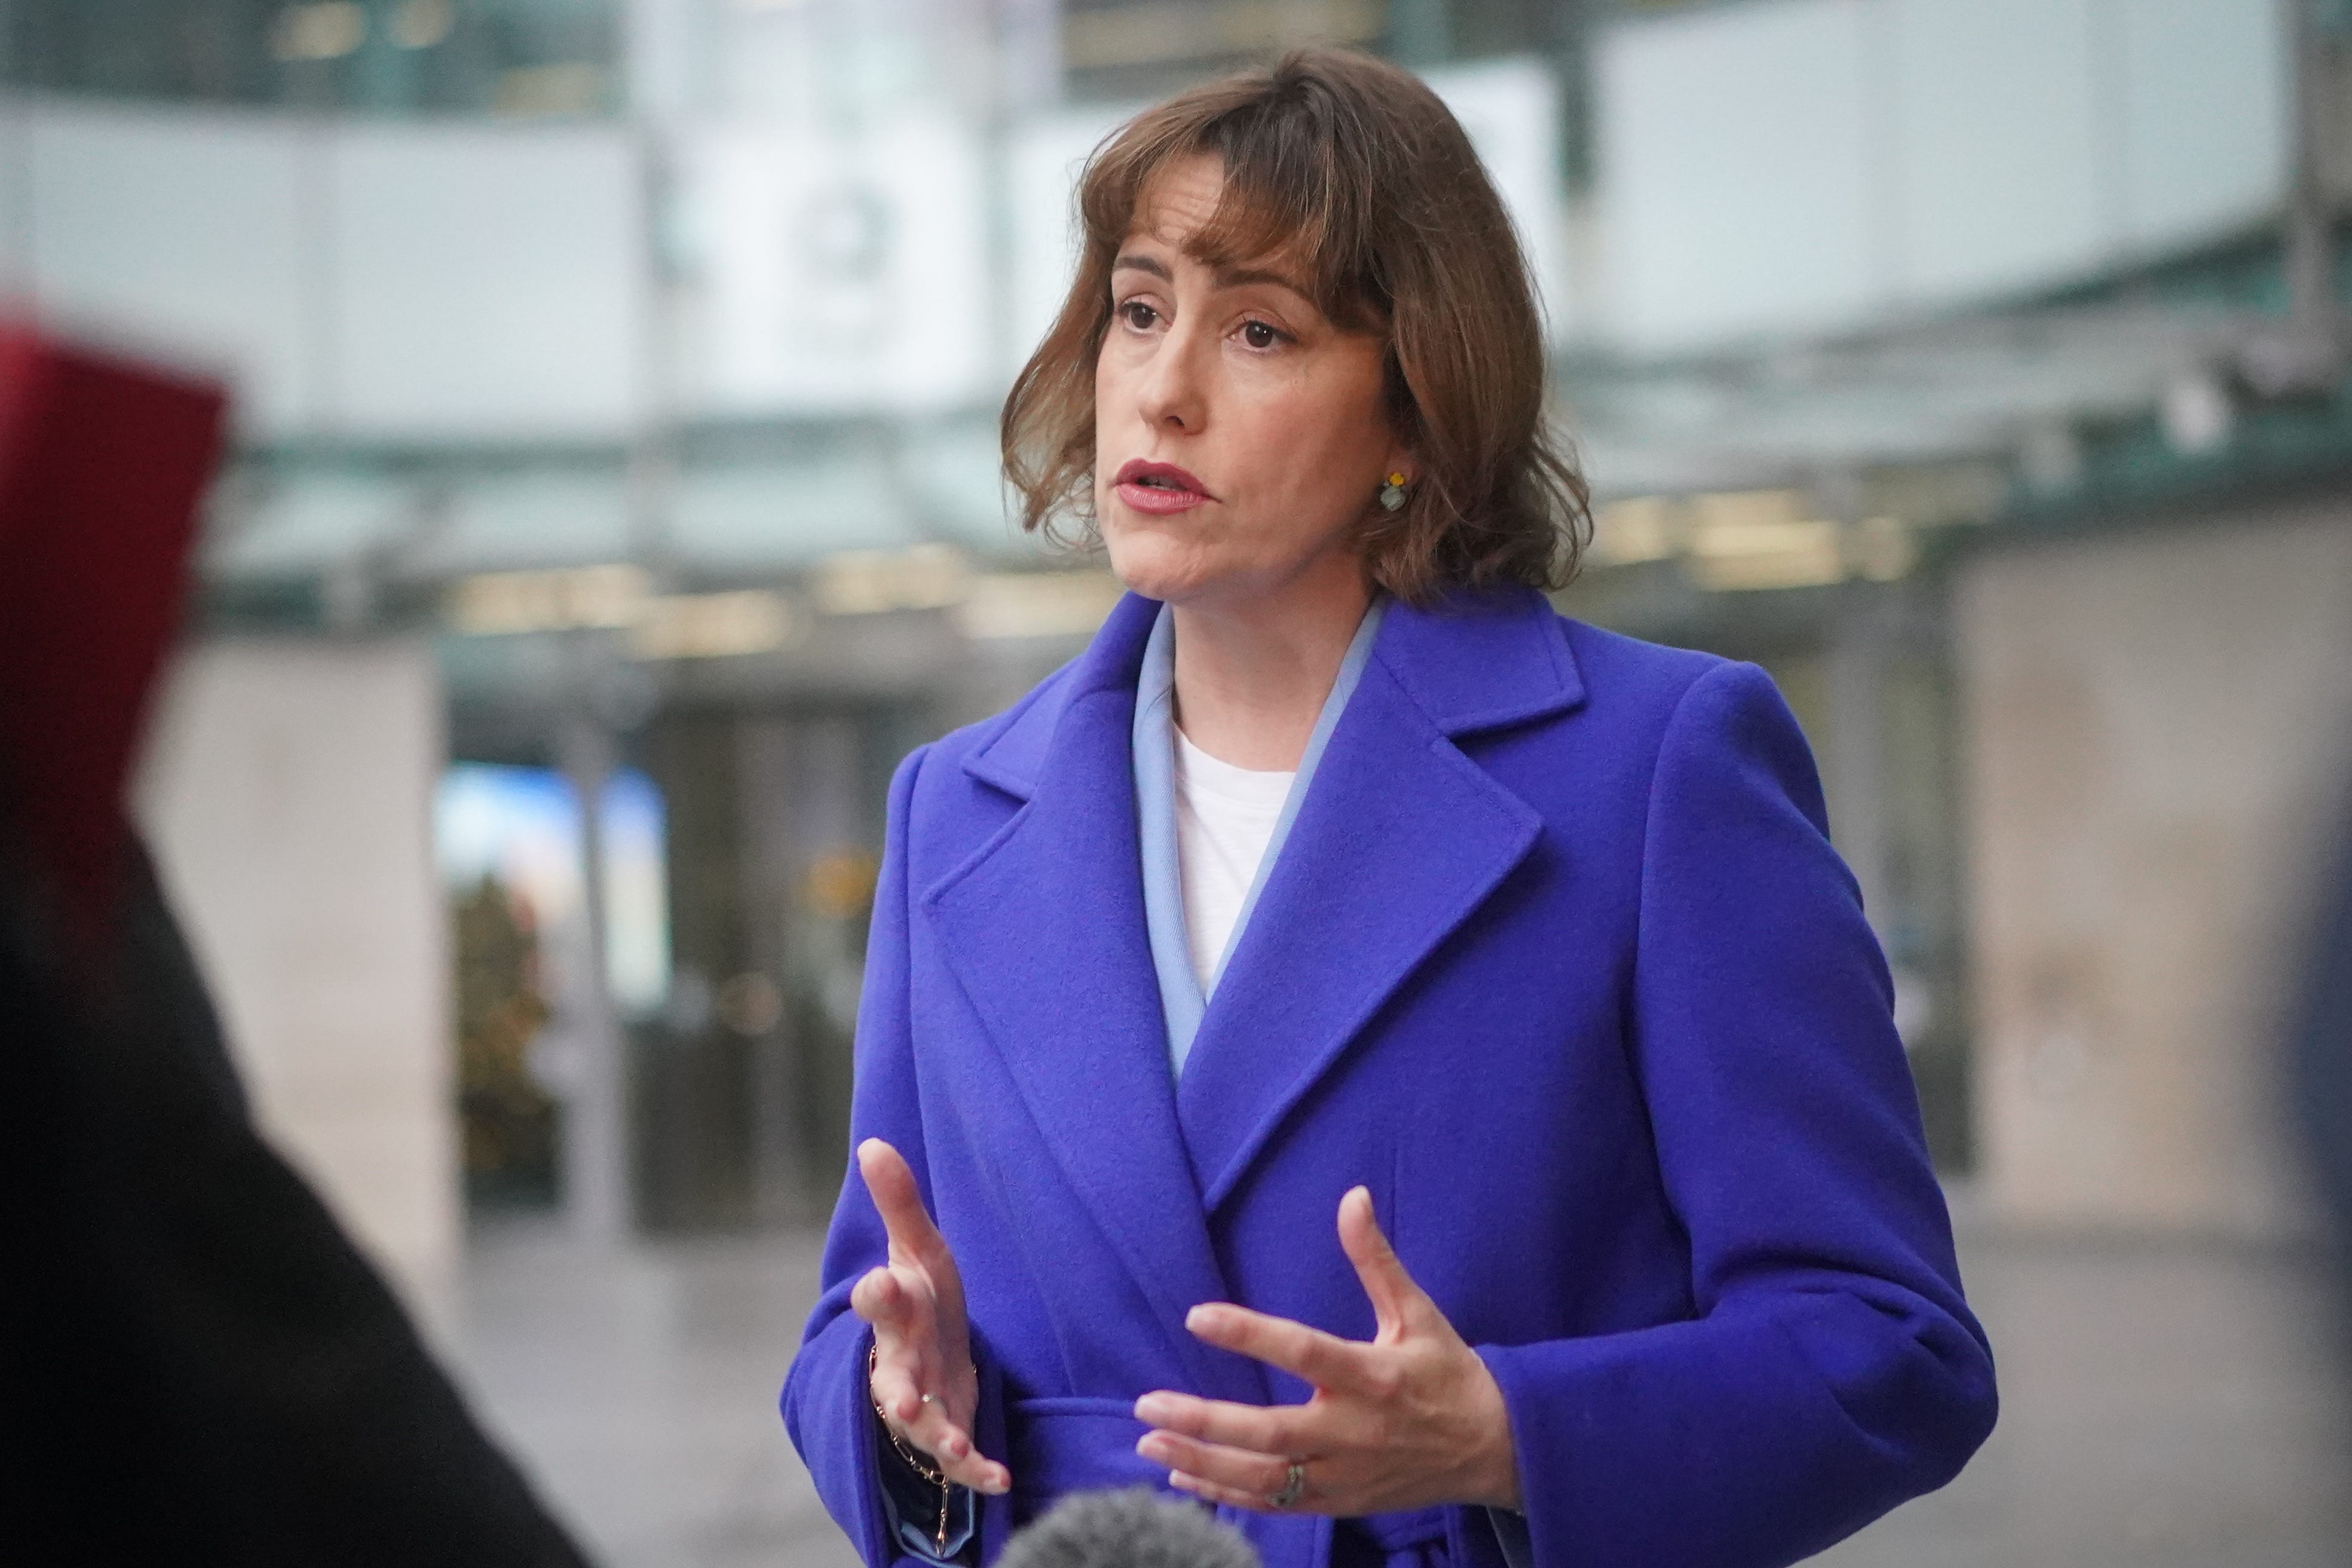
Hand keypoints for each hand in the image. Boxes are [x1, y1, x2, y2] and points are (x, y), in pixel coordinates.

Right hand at [850, 1138, 1009, 1494]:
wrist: (929, 1353)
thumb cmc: (922, 1297)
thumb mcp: (917, 1248)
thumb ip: (899, 1201)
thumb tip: (873, 1143)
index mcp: (896, 1312)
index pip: (878, 1302)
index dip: (878, 1294)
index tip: (882, 1283)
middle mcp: (901, 1362)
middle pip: (891, 1377)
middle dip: (894, 1389)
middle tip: (899, 1402)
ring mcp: (922, 1402)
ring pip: (920, 1426)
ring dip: (936, 1437)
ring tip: (953, 1446)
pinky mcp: (949, 1430)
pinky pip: (960, 1459)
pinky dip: (978, 1472)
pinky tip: (1001, 1479)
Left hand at [1132, 1186, 1518, 1514]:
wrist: (1494, 1450)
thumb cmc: (1449, 1373)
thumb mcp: (1418, 1313)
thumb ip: (1375, 1259)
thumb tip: (1352, 1196)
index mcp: (1374, 1377)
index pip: (1303, 1351)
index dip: (1249, 1334)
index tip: (1196, 1316)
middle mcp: (1355, 1431)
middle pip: (1269, 1434)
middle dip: (1204, 1422)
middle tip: (1148, 1405)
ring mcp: (1346, 1475)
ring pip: (1264, 1479)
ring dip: (1203, 1464)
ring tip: (1151, 1442)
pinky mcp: (1341, 1502)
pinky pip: (1276, 1507)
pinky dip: (1228, 1496)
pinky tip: (1185, 1477)